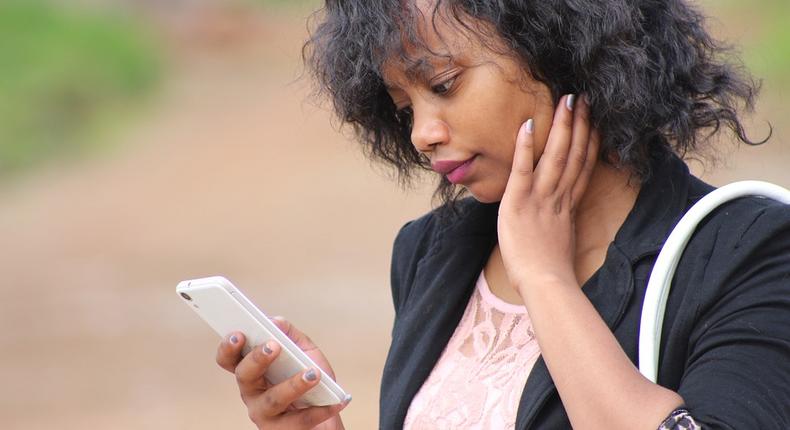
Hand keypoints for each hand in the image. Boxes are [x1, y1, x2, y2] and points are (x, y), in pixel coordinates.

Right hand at [215, 317, 348, 429]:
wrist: (327, 418)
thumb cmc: (312, 382)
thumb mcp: (304, 352)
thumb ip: (290, 334)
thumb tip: (275, 321)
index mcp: (253, 371)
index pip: (230, 359)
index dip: (228, 348)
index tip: (238, 334)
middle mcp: (252, 393)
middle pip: (244, 376)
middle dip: (257, 359)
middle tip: (274, 346)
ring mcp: (264, 414)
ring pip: (272, 399)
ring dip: (293, 385)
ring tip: (313, 374)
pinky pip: (300, 420)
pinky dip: (320, 409)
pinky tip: (336, 400)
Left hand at [498, 94, 598, 292]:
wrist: (545, 284)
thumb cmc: (550, 270)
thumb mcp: (561, 240)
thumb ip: (561, 223)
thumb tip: (560, 218)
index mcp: (568, 206)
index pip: (584, 166)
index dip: (590, 141)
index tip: (595, 121)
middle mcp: (558, 197)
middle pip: (574, 154)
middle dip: (579, 124)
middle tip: (582, 98)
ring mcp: (540, 198)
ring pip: (555, 155)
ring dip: (560, 126)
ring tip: (564, 100)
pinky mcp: (518, 202)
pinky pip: (523, 170)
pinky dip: (526, 148)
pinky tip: (527, 126)